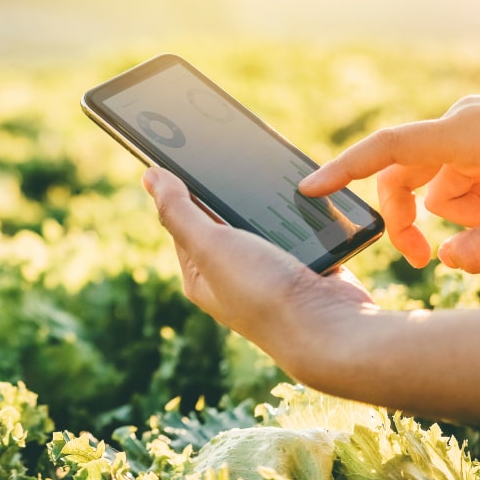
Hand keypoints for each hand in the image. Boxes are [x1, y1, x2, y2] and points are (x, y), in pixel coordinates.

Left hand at [142, 167, 374, 379]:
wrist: (330, 328)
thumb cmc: (263, 293)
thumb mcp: (210, 245)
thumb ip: (179, 211)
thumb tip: (149, 177)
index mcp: (200, 274)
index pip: (182, 221)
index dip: (182, 187)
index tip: (186, 151)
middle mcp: (231, 274)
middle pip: (222, 218)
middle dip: (226, 189)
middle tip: (228, 152)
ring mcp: (268, 269)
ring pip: (259, 220)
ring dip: (262, 200)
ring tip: (263, 169)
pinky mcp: (300, 263)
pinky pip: (292, 227)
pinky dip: (293, 211)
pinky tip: (296, 192)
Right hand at [299, 95, 479, 272]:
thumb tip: (443, 260)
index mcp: (469, 133)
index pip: (389, 149)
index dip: (344, 170)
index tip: (308, 189)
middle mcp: (463, 124)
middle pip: (405, 177)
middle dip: (412, 219)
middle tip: (423, 260)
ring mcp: (474, 130)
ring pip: (438, 187)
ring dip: (464, 215)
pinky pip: (461, 180)